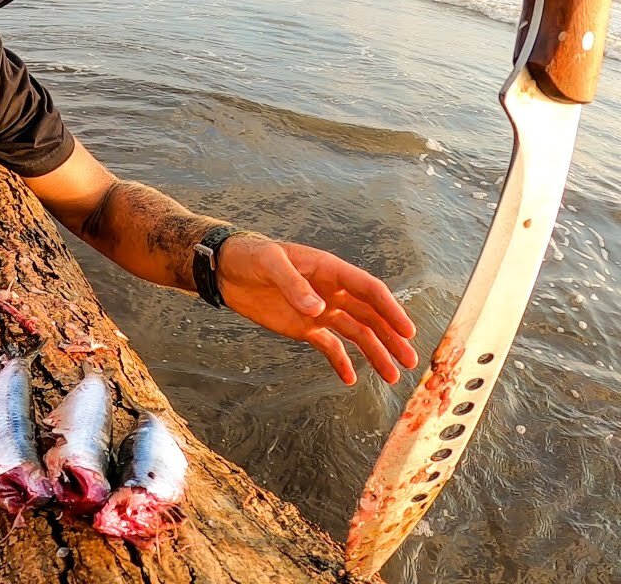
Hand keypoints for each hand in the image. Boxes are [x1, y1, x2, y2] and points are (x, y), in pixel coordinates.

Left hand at [216, 236, 417, 384]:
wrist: (226, 270)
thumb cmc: (249, 257)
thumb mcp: (270, 263)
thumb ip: (293, 284)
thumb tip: (318, 309)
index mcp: (330, 271)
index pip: (369, 290)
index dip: (390, 309)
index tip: (407, 331)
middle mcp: (332, 292)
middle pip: (370, 316)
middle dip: (391, 338)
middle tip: (410, 361)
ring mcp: (320, 311)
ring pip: (356, 334)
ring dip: (375, 353)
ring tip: (391, 376)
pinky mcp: (305, 327)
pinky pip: (330, 346)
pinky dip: (341, 362)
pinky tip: (350, 379)